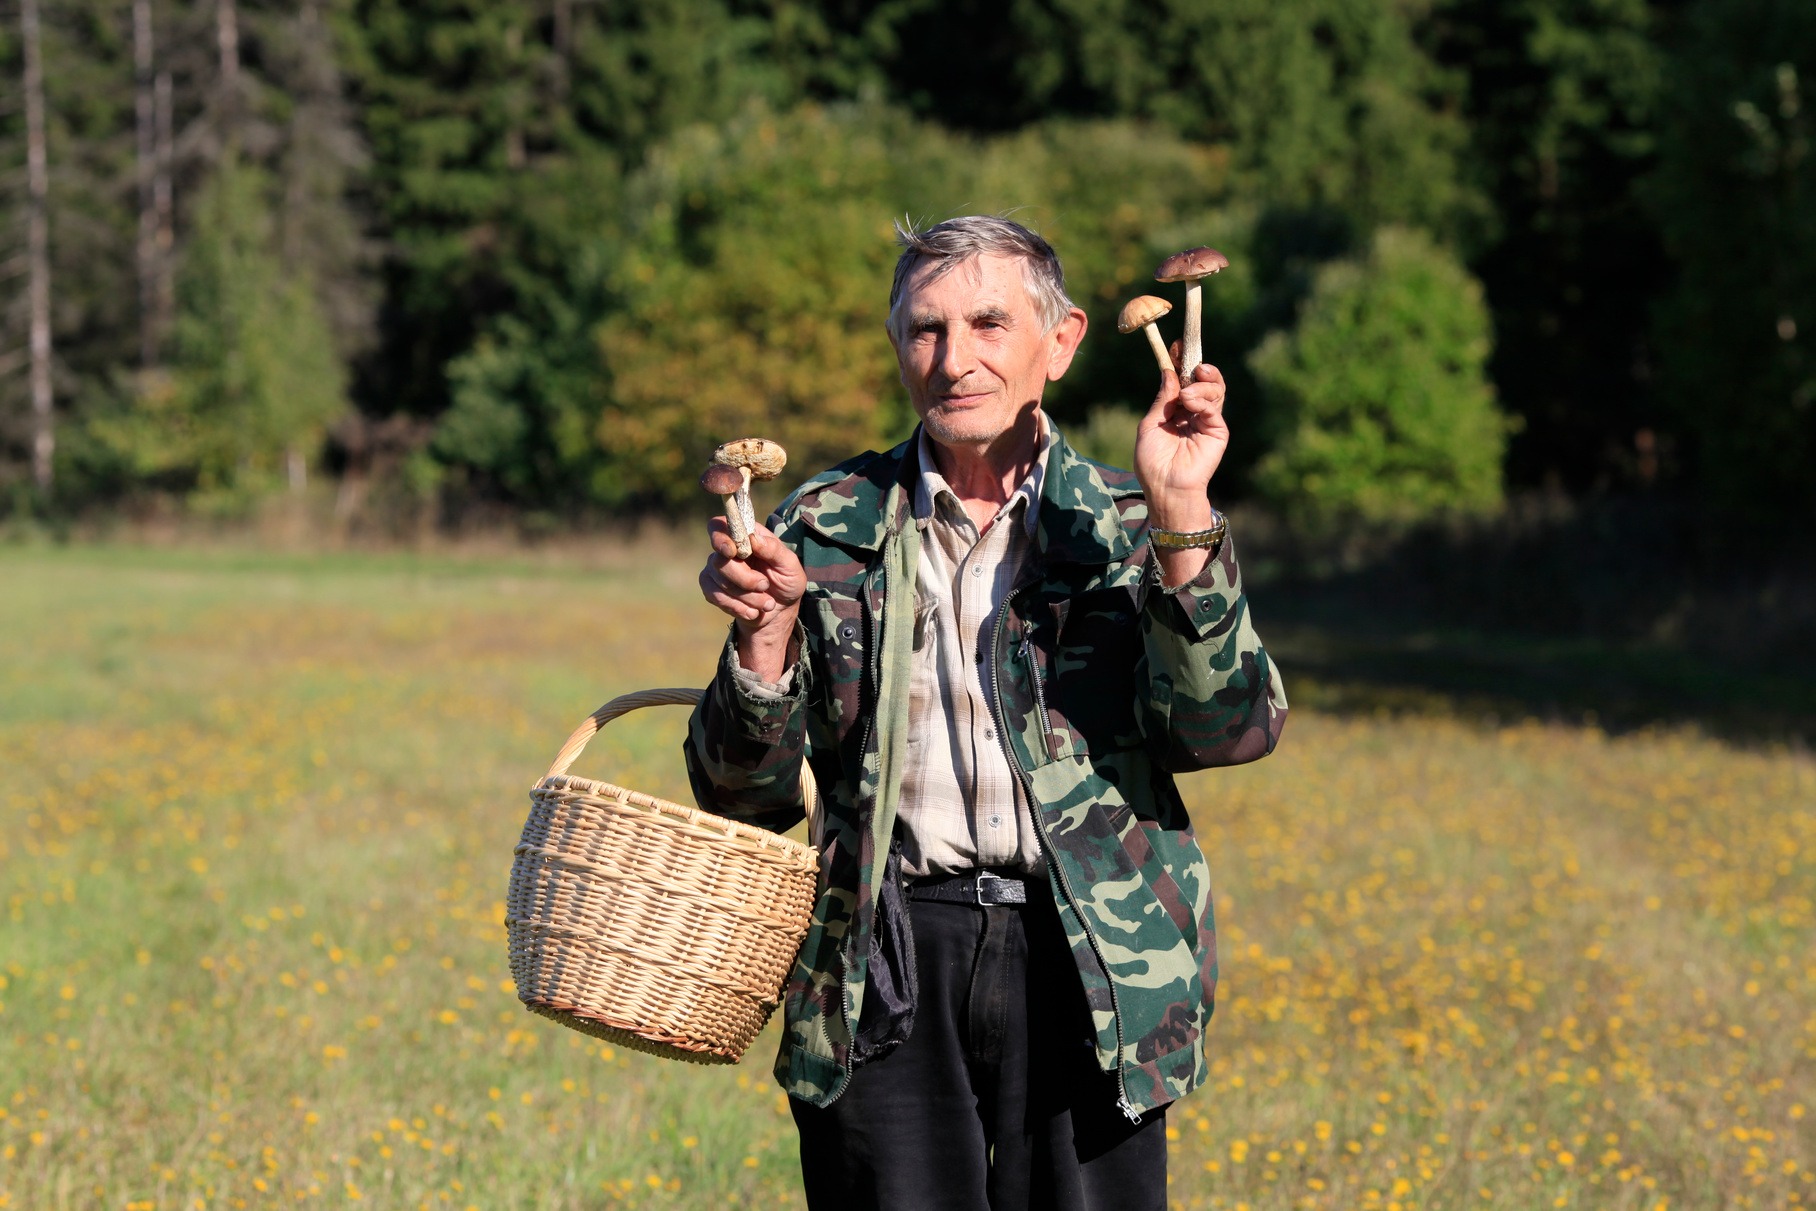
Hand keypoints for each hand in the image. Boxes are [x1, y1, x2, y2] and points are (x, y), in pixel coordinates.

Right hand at [698, 518, 805, 681]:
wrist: (779, 610)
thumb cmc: (786, 581)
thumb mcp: (790, 565)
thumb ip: (774, 549)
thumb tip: (753, 539)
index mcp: (746, 536)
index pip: (719, 526)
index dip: (721, 538)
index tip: (732, 552)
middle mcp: (727, 549)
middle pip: (720, 560)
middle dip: (744, 578)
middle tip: (765, 586)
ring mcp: (717, 569)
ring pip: (719, 580)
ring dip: (747, 596)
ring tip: (767, 603)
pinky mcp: (711, 589)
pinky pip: (715, 596)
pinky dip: (738, 607)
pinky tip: (753, 611)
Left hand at [1134, 363, 1228, 585]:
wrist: (1165, 487)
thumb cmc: (1152, 462)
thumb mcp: (1150, 425)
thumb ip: (1163, 400)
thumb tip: (1169, 373)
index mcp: (1176, 410)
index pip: (1181, 380)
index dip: (1180, 362)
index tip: (1176, 344)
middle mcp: (1193, 412)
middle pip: (1202, 380)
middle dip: (1197, 365)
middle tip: (1190, 360)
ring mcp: (1207, 420)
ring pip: (1213, 389)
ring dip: (1201, 384)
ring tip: (1187, 394)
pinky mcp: (1218, 430)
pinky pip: (1214, 406)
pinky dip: (1202, 400)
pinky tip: (1189, 403)